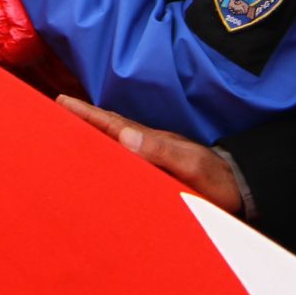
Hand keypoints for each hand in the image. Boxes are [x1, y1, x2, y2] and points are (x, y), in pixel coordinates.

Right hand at [56, 95, 241, 212]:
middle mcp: (150, 146)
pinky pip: (124, 158)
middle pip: (110, 129)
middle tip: (54, 111)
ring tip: (67, 131)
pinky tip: (100, 158)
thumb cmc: (217, 181)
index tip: (61, 103)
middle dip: (82, 120)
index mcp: (153, 142)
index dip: (87, 115)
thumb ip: (161, 151)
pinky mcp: (158, 171)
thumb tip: (125, 136)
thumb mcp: (191, 166)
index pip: (114, 125)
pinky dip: (107, 152)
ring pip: (116, 142)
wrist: (241, 191)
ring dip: (93, 134)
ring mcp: (154, 158)